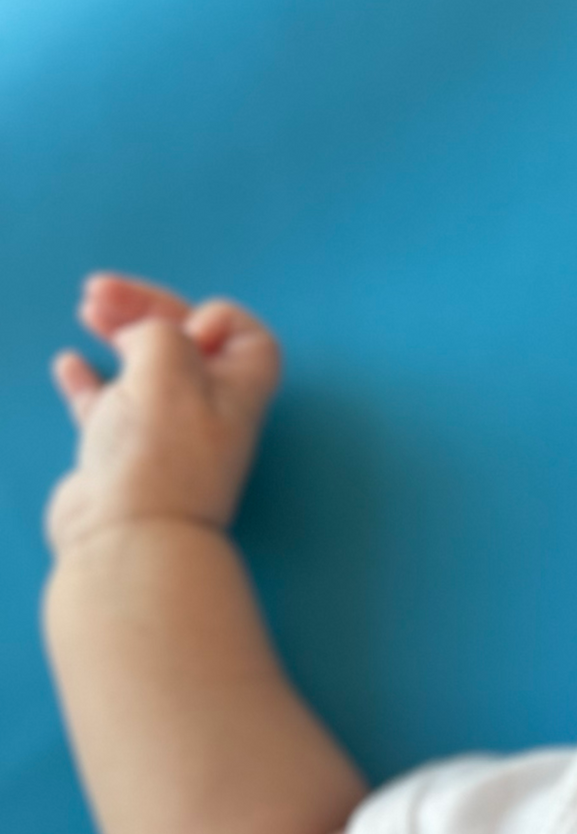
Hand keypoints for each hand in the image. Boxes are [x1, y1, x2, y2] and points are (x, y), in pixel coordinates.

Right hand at [46, 274, 281, 558]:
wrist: (126, 538)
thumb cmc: (158, 456)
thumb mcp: (168, 365)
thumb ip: (161, 331)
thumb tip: (143, 335)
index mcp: (236, 392)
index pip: (248, 338)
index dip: (216, 318)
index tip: (184, 329)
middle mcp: (206, 413)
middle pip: (185, 342)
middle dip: (146, 308)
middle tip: (99, 294)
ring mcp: (163, 436)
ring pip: (143, 369)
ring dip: (117, 333)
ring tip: (87, 310)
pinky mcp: (122, 457)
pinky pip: (107, 406)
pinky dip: (89, 379)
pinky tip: (70, 364)